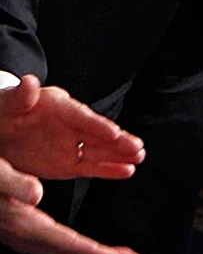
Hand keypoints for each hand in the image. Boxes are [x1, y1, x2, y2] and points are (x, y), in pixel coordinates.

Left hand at [0, 75, 143, 178]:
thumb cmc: (3, 112)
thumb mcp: (8, 104)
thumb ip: (21, 97)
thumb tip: (29, 82)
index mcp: (59, 108)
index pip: (81, 117)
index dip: (97, 125)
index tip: (113, 132)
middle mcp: (71, 126)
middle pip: (98, 134)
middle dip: (118, 141)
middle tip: (137, 147)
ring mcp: (70, 146)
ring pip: (99, 152)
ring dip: (120, 155)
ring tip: (139, 157)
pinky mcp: (67, 164)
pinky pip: (89, 168)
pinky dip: (108, 170)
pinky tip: (126, 171)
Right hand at [0, 165, 143, 253]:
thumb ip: (12, 184)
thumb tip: (36, 195)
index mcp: (19, 221)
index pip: (64, 242)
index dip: (92, 253)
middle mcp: (19, 233)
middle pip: (67, 252)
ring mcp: (15, 234)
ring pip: (60, 250)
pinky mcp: (14, 228)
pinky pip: (49, 243)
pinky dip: (72, 248)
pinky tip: (82, 248)